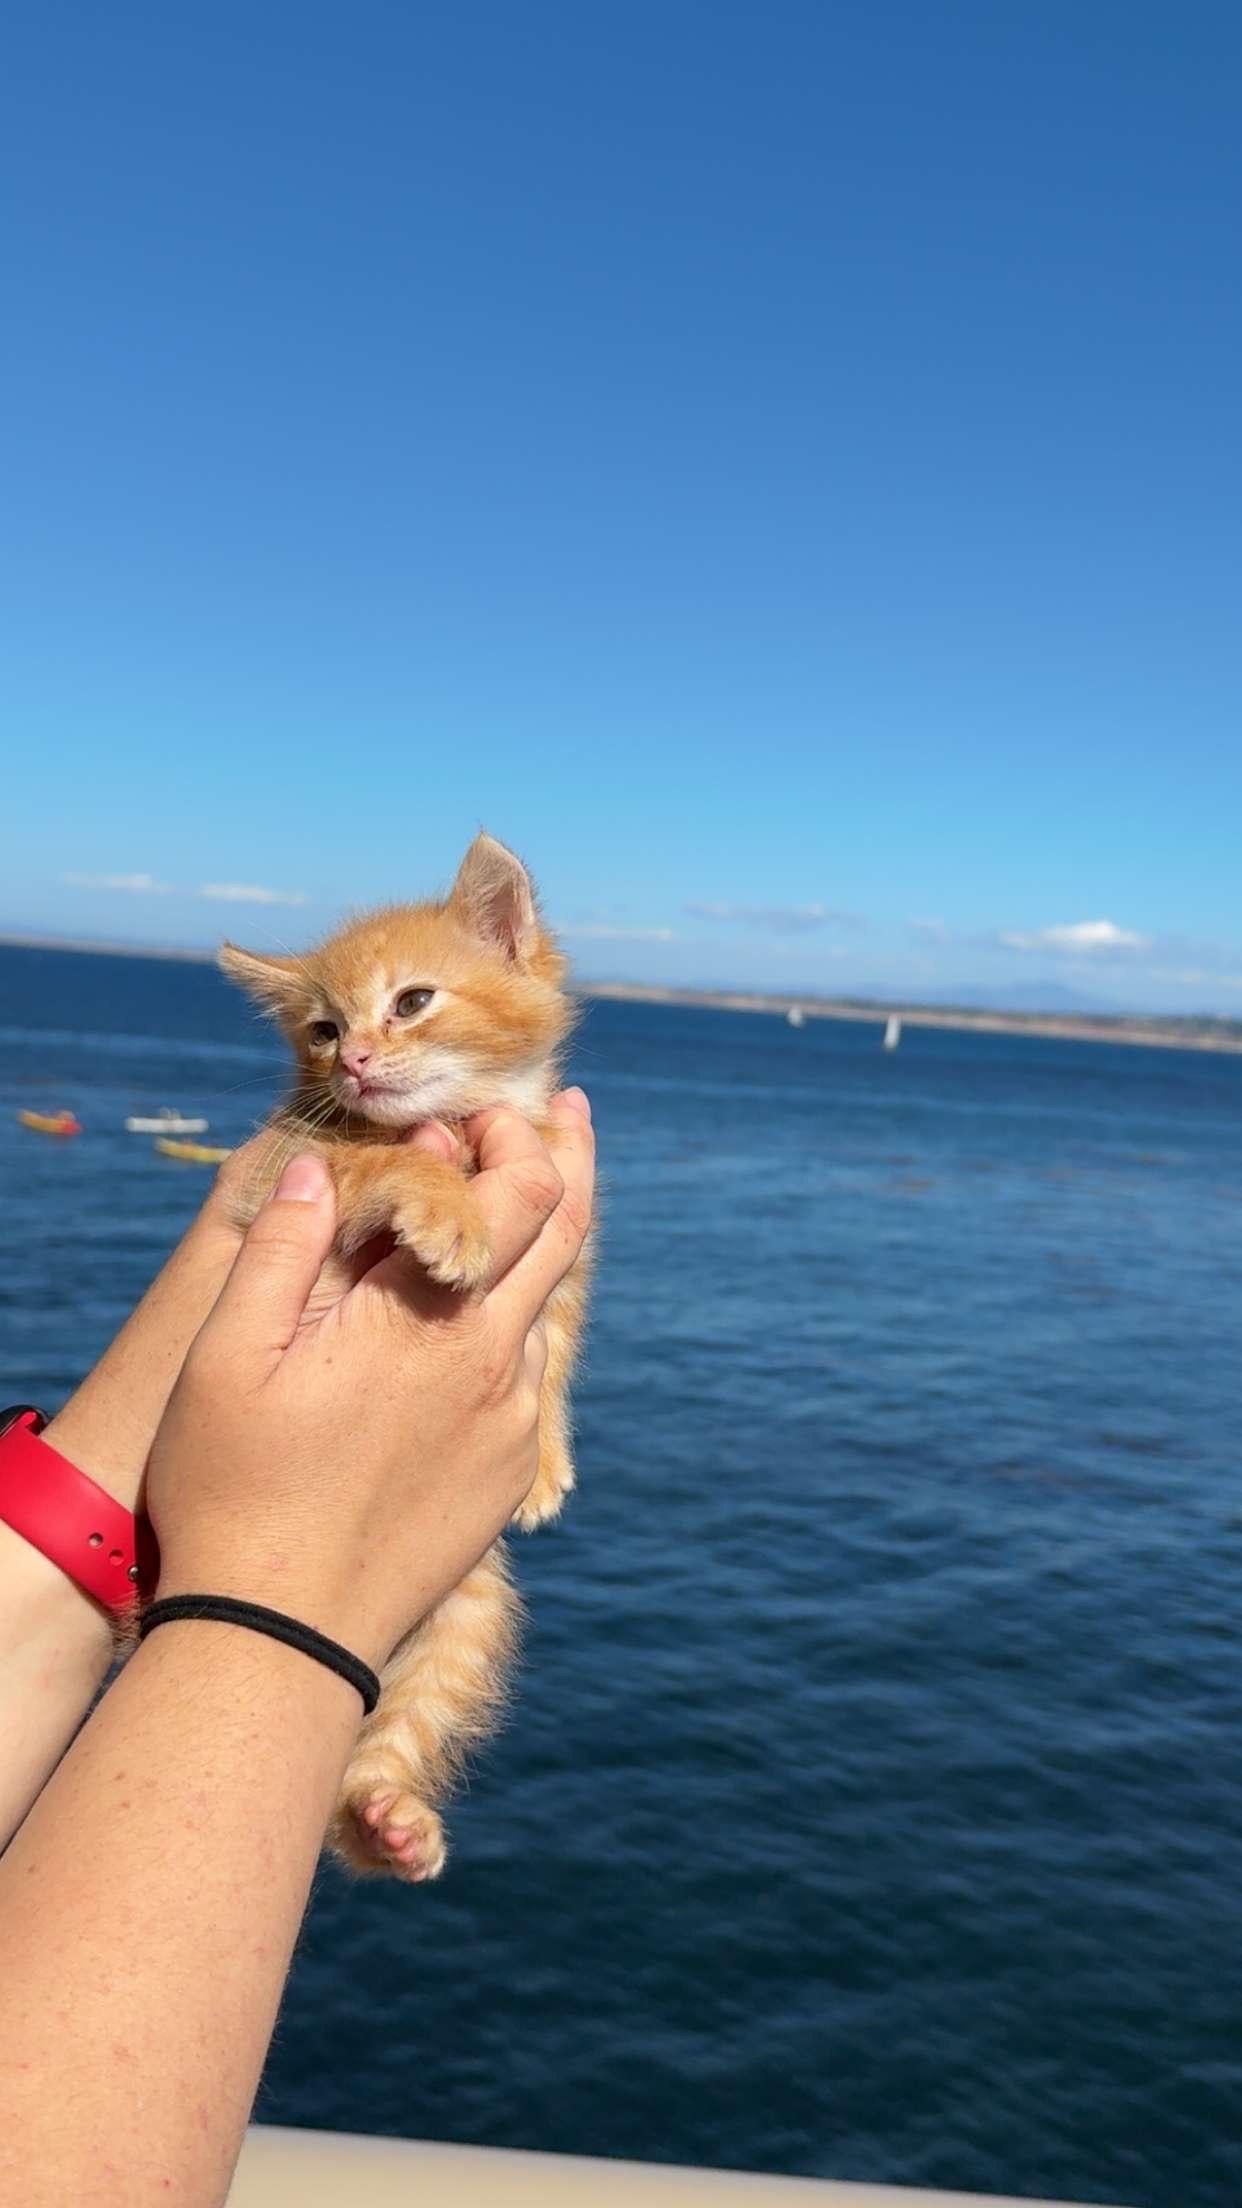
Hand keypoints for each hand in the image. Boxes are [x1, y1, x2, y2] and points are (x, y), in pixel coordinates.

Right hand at [146, 1092, 593, 1669]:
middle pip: (565, 1235)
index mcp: (430, 1320)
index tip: (482, 1105)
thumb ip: (281, 1244)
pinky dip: (511, 1319)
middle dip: (565, 1159)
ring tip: (501, 1205)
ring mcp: (510, 1425)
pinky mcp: (506, 1474)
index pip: (517, 1194)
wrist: (281, 1638)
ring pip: (546, 1306)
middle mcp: (494, 1365)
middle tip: (562, 1108)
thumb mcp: (229, 1355)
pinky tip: (470, 1314)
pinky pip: (526, 1373)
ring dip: (531, 1246)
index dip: (511, 1134)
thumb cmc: (235, 1490)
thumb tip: (317, 1162)